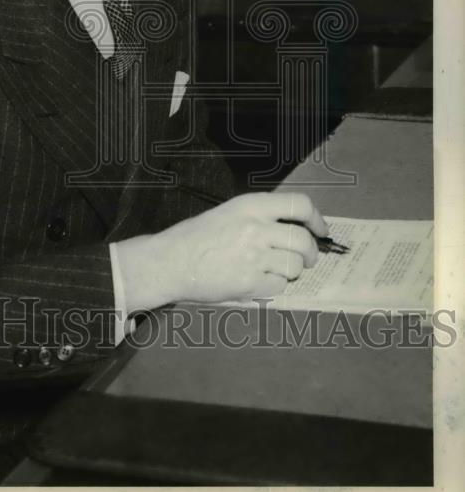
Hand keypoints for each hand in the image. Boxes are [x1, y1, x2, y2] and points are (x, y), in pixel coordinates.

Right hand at [116, 191, 328, 313]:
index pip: (300, 205)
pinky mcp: (249, 283)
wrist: (170, 261)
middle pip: (304, 241)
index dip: (317, 219)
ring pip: (295, 266)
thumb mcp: (229, 213)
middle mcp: (256, 228)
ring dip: (291, 271)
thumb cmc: (197, 236)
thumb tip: (296, 228)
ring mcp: (254, 257)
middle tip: (305, 258)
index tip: (321, 230)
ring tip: (273, 270)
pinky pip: (279, 287)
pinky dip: (274, 286)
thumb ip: (260, 217)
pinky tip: (256, 281)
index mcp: (250, 206)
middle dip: (310, 253)